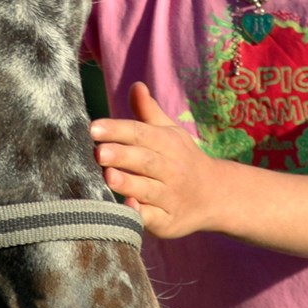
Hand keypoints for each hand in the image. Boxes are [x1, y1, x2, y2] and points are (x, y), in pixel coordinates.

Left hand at [90, 82, 211, 238]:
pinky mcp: (167, 221)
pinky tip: (127, 208)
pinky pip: (153, 218)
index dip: (117, 130)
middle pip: (144, 160)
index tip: (93, 128)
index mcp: (168, 143)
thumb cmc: (180, 159)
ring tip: (108, 176)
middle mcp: (171, 169)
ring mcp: (170, 196)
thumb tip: (136, 85)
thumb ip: (148, 112)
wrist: (214, 196)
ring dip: (128, 183)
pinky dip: (141, 214)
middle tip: (98, 152)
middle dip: (121, 155)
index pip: (140, 134)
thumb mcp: (169, 133)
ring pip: (147, 189)